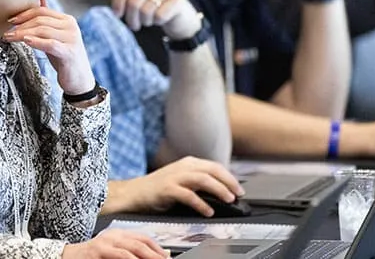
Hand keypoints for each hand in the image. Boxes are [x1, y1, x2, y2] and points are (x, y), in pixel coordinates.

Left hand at [5, 0, 94, 95]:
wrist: (79, 80)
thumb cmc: (64, 58)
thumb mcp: (55, 37)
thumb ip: (47, 23)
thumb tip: (38, 1)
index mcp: (67, 20)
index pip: (42, 11)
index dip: (24, 14)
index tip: (11, 21)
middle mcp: (71, 26)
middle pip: (41, 20)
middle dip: (21, 25)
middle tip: (7, 32)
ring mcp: (72, 39)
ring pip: (43, 31)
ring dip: (23, 34)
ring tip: (10, 38)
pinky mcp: (69, 52)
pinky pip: (50, 44)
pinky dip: (36, 41)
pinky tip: (26, 41)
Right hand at [62, 229, 168, 258]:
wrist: (67, 257)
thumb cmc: (91, 258)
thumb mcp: (112, 254)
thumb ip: (127, 254)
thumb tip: (150, 257)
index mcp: (118, 234)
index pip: (143, 237)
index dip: (157, 248)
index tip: (166, 257)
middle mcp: (113, 235)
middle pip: (141, 242)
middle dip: (156, 253)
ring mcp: (106, 241)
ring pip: (134, 247)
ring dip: (149, 256)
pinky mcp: (99, 250)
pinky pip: (120, 254)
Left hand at [111, 0, 201, 39]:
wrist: (179, 15)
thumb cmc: (152, 7)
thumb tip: (106, 2)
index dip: (117, 4)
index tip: (117, 15)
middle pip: (133, 3)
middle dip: (131, 19)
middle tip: (134, 25)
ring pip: (146, 11)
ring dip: (144, 22)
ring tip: (147, 22)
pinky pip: (159, 16)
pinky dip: (157, 22)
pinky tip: (160, 20)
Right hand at [117, 157, 244, 216]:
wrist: (135, 193)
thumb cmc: (159, 189)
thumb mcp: (181, 179)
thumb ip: (199, 181)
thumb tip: (222, 192)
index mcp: (188, 163)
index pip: (214, 166)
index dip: (229, 177)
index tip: (239, 189)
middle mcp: (182, 167)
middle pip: (212, 170)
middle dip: (228, 182)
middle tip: (238, 195)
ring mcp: (174, 177)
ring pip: (203, 179)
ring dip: (219, 190)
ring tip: (228, 200)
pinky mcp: (167, 189)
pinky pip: (188, 195)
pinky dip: (201, 203)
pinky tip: (208, 211)